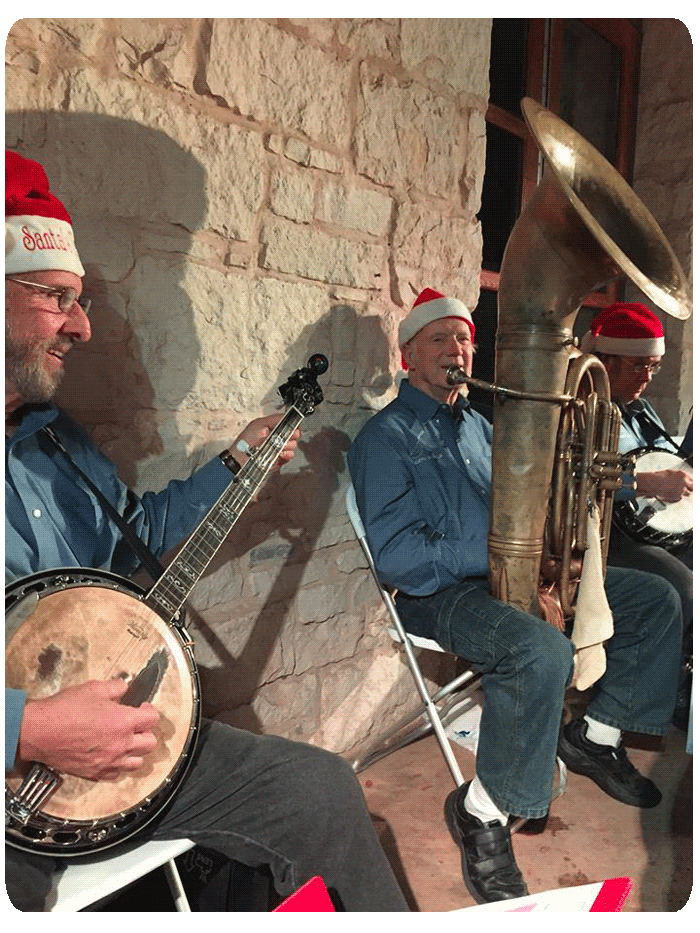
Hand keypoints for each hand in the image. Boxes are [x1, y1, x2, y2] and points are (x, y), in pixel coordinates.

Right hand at [18, 679, 159, 780]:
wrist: (39, 732)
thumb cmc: (64, 710)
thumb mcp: (93, 688)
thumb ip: (115, 687)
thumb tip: (124, 688)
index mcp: (123, 722)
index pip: (152, 719)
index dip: (149, 710)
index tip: (143, 707)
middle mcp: (120, 745)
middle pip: (150, 743)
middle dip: (146, 732)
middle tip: (136, 724)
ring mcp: (108, 761)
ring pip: (137, 762)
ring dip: (136, 751)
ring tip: (127, 741)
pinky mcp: (95, 773)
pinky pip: (117, 774)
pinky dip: (119, 766)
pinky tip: (112, 755)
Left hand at [229, 413, 299, 470]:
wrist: (241, 460)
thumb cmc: (245, 442)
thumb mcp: (258, 425)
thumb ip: (273, 419)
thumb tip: (286, 417)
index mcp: (271, 426)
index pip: (287, 422)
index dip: (291, 423)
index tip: (291, 426)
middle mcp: (276, 436)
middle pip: (294, 433)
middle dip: (291, 435)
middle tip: (286, 436)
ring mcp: (279, 447)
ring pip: (293, 444)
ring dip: (287, 445)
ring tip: (278, 446)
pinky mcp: (280, 458)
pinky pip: (290, 455)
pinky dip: (287, 454)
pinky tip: (280, 453)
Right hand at [636, 468, 692, 502]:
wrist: (653, 483)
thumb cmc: (659, 477)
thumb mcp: (671, 472)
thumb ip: (679, 476)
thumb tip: (681, 479)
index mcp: (683, 475)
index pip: (692, 480)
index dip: (690, 483)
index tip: (689, 484)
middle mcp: (684, 482)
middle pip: (693, 488)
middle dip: (691, 488)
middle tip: (688, 490)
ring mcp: (681, 490)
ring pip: (688, 494)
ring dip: (684, 493)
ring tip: (677, 492)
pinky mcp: (677, 496)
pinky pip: (680, 498)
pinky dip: (677, 497)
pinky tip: (672, 494)